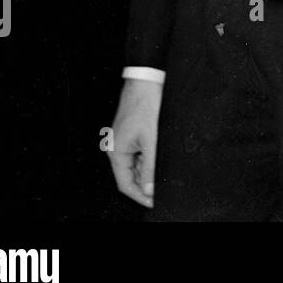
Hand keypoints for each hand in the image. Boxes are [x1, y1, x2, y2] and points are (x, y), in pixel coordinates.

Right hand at [108, 79, 161, 207]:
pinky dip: (150, 158)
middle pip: (131, 175)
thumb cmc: (146, 105)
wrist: (147, 80)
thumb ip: (150, 166)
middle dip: (147, 183)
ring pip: (137, 164)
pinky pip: (140, 153)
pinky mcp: (132, 133)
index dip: (140, 195)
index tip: (154, 202)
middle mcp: (117, 148)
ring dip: (149, 170)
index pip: (125, 184)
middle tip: (163, 189)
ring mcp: (124, 141)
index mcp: (116, 152)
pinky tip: (162, 158)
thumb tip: (149, 188)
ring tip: (165, 172)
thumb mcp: (152, 140)